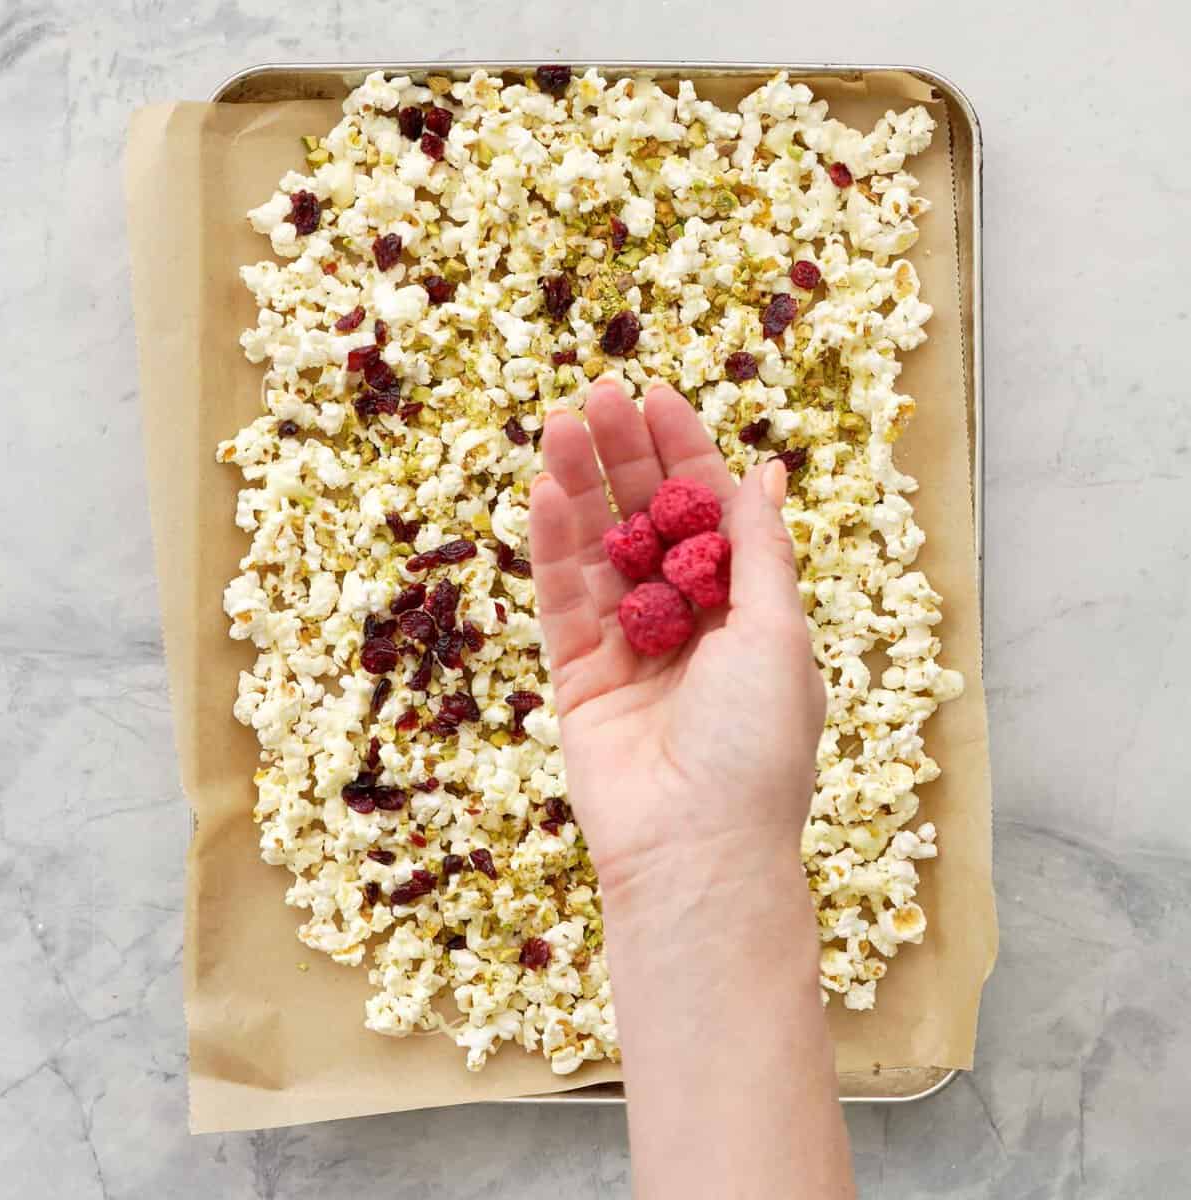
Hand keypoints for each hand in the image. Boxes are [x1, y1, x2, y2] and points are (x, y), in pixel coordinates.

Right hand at [529, 378, 825, 897]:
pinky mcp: (579, 677)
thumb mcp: (778, 634)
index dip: (686, 453)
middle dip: (626, 457)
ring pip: (600, 551)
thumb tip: (766, 473)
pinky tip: (546, 491)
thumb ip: (761, 550)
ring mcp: (629, 648)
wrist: (696, 849)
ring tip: (557, 423)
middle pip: (649, 521)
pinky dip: (554, 546)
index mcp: (746, 612)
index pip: (709, 513)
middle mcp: (687, 623)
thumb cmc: (756, 745)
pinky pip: (563, 600)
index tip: (657, 396)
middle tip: (597, 394)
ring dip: (580, 487)